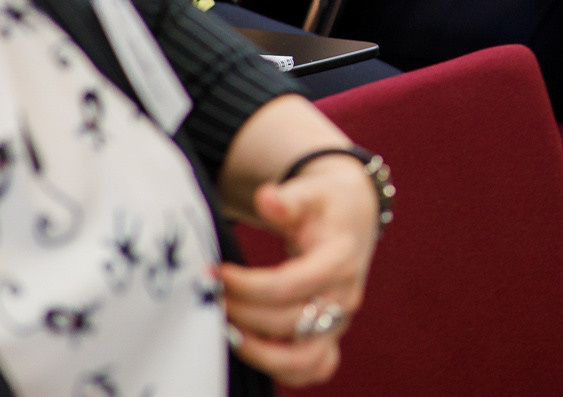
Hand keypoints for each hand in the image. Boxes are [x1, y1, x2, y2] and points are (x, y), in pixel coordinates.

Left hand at [219, 152, 379, 387]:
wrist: (352, 216)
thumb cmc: (325, 204)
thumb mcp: (310, 191)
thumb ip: (287, 199)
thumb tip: (266, 198)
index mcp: (341, 260)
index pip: (289, 286)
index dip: (246, 285)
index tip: (214, 272)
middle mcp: (344, 297)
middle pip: (287, 322)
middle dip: (241, 312)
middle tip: (210, 295)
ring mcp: (339, 322)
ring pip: (303, 359)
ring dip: (259, 352)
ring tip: (226, 330)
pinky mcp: (330, 336)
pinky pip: (313, 369)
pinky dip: (283, 370)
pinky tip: (251, 347)